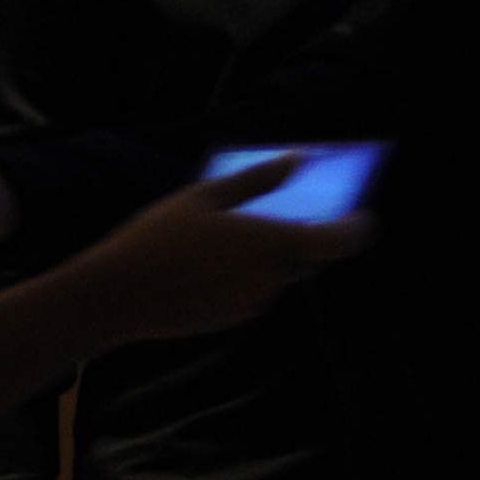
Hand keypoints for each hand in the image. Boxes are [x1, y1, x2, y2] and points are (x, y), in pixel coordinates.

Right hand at [62, 158, 370, 339]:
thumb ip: (257, 180)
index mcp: (270, 243)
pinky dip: (243, 277)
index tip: (363, 215)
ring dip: (265, 258)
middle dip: (297, 238)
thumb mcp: (205, 198)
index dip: (357, 228)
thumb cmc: (158, 238)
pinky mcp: (235, 319)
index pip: (339, 241)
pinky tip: (206, 264)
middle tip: (275, 215)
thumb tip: (296, 160)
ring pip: (277, 276)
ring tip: (222, 238)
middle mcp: (271, 278)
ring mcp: (254, 303)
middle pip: (306, 257)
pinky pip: (253, 292)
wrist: (116, 296)